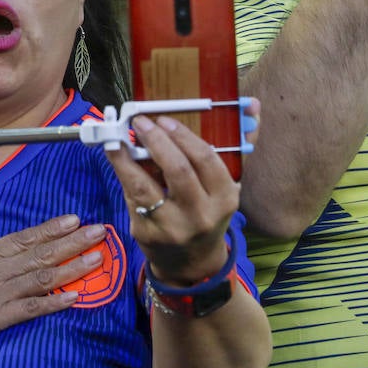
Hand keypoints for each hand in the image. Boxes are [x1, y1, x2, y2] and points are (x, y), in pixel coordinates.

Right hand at [0, 202, 103, 340]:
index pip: (25, 237)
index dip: (51, 229)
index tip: (74, 219)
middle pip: (42, 253)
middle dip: (74, 242)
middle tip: (101, 231)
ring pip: (43, 277)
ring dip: (72, 267)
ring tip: (98, 258)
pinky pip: (30, 309)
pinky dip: (53, 303)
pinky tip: (75, 297)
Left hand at [106, 114, 244, 285]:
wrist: (192, 264)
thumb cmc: (209, 212)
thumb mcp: (226, 186)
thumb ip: (237, 145)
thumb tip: (252, 103)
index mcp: (225, 199)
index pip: (207, 160)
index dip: (184, 136)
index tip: (165, 120)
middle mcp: (201, 215)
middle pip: (177, 170)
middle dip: (156, 141)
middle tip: (141, 122)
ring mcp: (172, 227)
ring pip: (144, 185)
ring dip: (127, 155)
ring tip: (119, 136)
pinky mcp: (146, 234)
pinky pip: (130, 196)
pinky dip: (120, 171)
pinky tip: (115, 154)